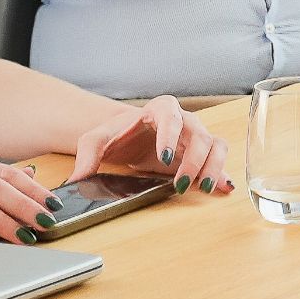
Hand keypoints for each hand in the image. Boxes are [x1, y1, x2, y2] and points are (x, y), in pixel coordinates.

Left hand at [66, 95, 231, 194]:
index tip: (164, 158)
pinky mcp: (203, 155)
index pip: (171, 118)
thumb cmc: (117, 136)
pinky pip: (221, 160)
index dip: (170, 137)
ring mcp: (197, 137)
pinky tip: (224, 188)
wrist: (128, 139)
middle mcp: (184, 121)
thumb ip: (87, 155)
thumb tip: (76, 179)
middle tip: (180, 184)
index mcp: (160, 110)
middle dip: (194, 161)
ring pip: (217, 146)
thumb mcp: (96, 140)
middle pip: (200, 135)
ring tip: (204, 188)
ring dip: (214, 167)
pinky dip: (224, 174)